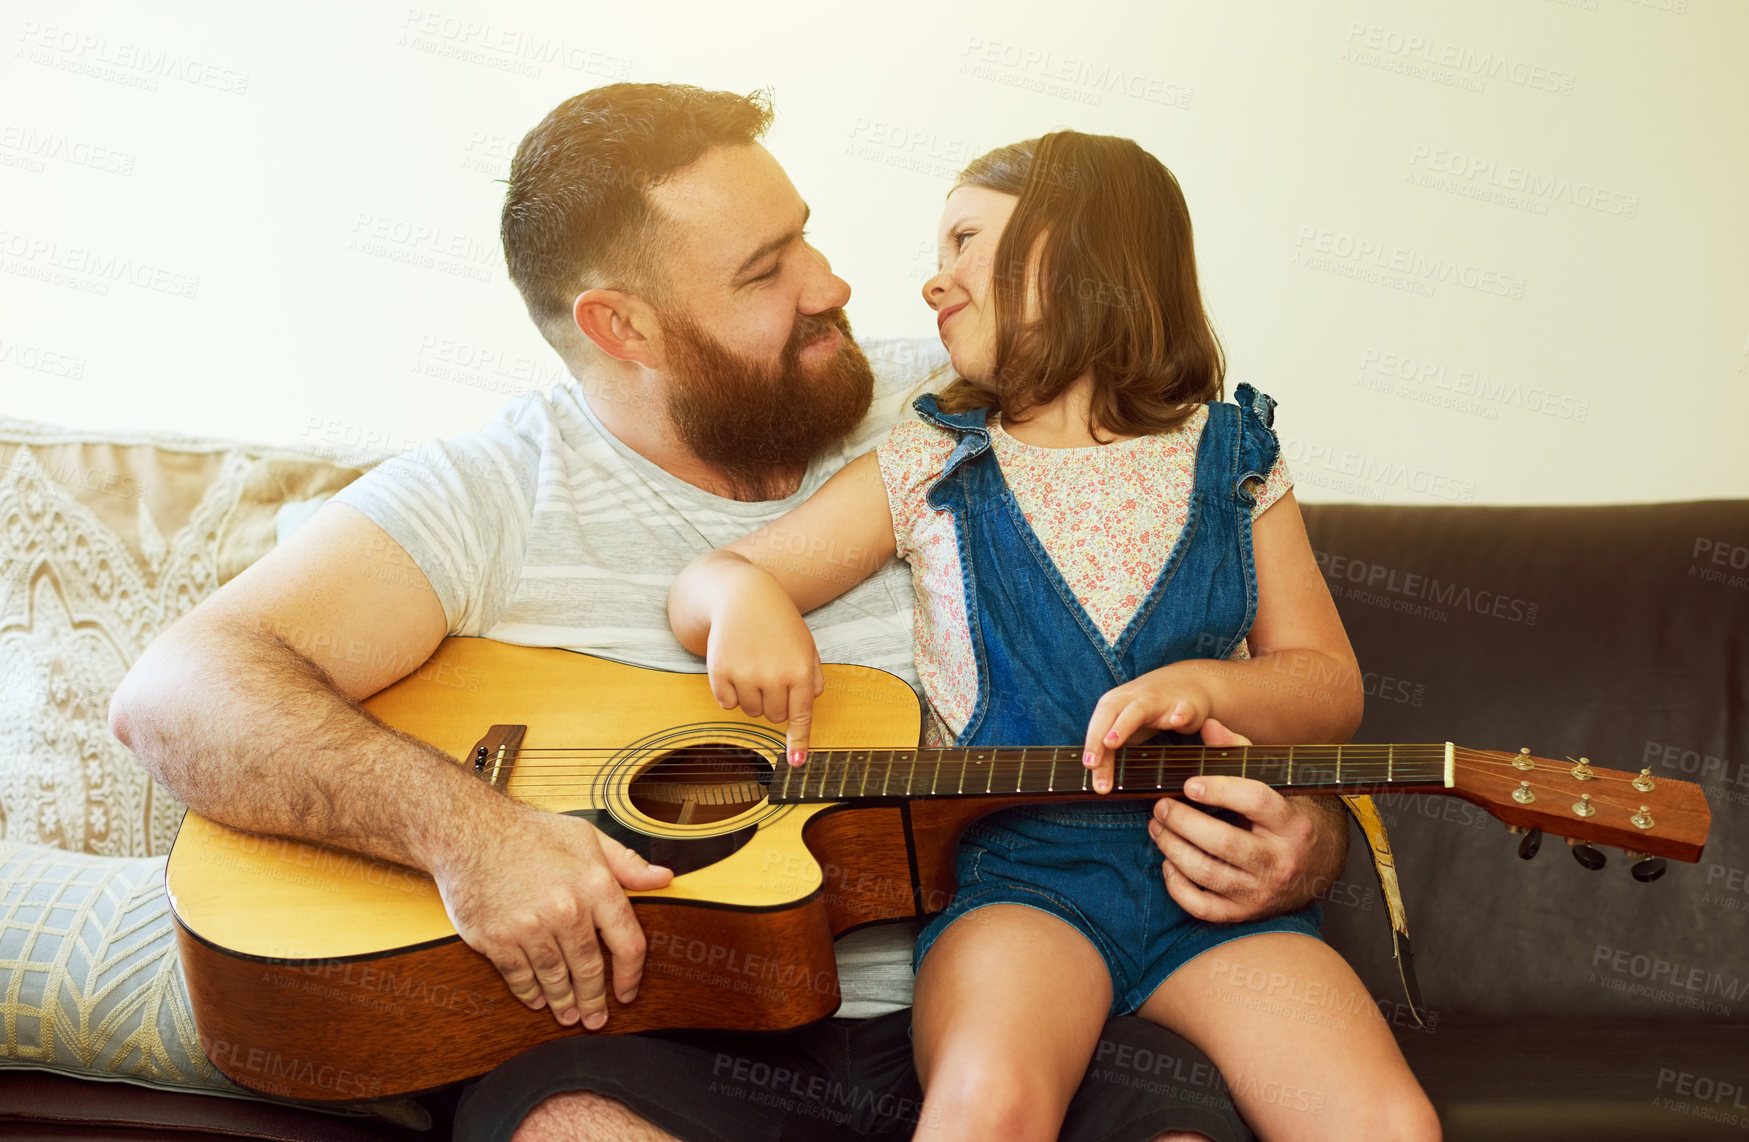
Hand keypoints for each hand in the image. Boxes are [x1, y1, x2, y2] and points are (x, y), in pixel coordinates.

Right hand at [433, 804, 672, 1027]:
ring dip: (563, 1002)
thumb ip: (628, 863)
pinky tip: (536, 999)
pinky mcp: (497, 939)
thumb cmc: (531, 833)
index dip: (631, 975)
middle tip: (596, 1019)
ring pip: (555, 978)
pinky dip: (530, 993)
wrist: (470, 831)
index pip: (627, 943)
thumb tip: (664, 879)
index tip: (628, 993)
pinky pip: (520, 977)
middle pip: (590, 969)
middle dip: (594, 999)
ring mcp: (530, 927)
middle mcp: (567, 909)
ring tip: (568, 1015)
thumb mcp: (588, 837)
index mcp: (595, 885)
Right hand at [704, 577, 824, 765]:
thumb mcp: (805, 645)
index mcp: (799, 671)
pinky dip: (730, 693)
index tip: (795, 763)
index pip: (801, 715)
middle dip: (775, 703)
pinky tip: (735, 667)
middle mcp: (773, 676)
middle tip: (770, 674)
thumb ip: (813, 677)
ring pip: (751, 711)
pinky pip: (726, 704)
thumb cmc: (778, 622)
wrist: (742, 595)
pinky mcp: (720, 673)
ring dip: (753, 697)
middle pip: (774, 717)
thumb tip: (809, 706)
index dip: (798, 741)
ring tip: (753, 665)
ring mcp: (745, 675)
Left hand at [1082, 664, 1212, 793]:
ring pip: (1138, 709)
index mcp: (1115, 704)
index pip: (1098, 725)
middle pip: (1109, 713)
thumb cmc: (1149, 711)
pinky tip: (1177, 720)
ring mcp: (1159, 700)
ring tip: (1111, 742)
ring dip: (1123, 724)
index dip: (1091, 744)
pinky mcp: (1186, 705)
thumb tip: (1098, 786)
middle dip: (1097, 736)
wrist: (1189, 682)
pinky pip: (1183, 709)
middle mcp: (1132, 699)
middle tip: (1091, 763)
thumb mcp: (1126, 731)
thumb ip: (1111, 756)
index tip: (1088, 767)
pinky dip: (1180, 713)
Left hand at [1146, 717, 1342, 922]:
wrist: (1317, 867)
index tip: (1190, 783)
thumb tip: (1206, 725)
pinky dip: (1177, 886)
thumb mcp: (1275, 783)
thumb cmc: (1288, 816)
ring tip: (1156, 826)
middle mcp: (1280, 861)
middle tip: (1161, 805)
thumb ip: (1240, 752)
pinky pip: (1202, 907)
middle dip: (1183, 822)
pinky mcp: (1244, 914)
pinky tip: (1168, 863)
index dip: (1220, 790)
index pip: (1257, 801)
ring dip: (1172, 848)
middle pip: (1224, 841)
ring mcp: (1261, 892)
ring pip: (1207, 872)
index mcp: (1293, 823)